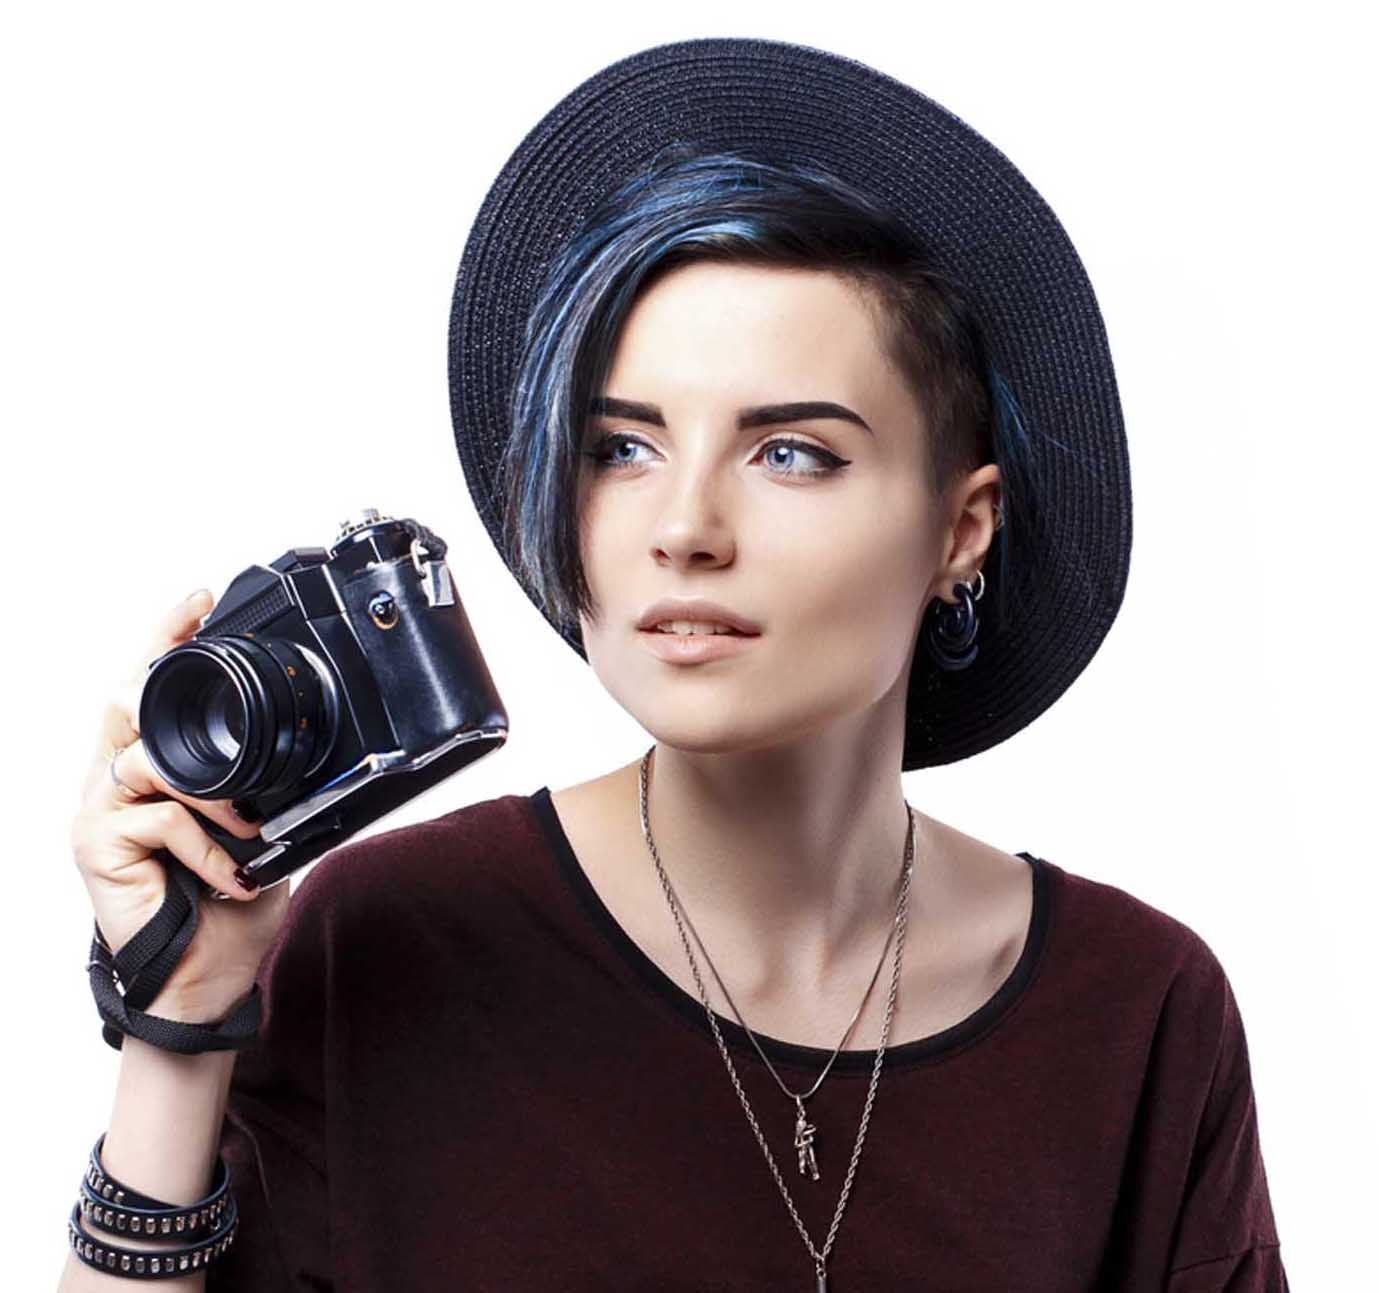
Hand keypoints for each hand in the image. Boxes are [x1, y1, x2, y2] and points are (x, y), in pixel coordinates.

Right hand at [71, 589, 292, 1020]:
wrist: (208, 974)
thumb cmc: (229, 902)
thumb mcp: (258, 830)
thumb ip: (256, 785)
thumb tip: (298, 747)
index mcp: (154, 772)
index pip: (151, 694)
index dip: (168, 642)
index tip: (202, 601)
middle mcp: (116, 783)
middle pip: (126, 705)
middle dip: (160, 662)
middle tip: (198, 631)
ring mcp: (99, 812)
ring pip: (150, 761)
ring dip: (213, 793)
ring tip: (249, 828)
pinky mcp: (94, 845)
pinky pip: (159, 818)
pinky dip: (208, 845)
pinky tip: (233, 876)